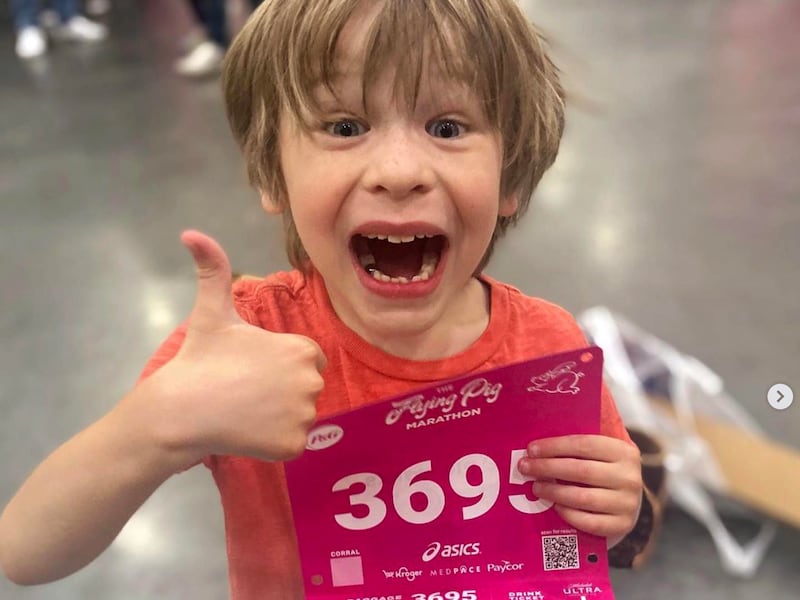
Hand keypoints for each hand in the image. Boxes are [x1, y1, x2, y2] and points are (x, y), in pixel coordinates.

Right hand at [131, 230, 325, 466]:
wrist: (180, 410)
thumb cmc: (200, 359)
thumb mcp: (211, 311)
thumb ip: (213, 270)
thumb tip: (191, 233)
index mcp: (302, 350)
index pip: (308, 359)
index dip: (281, 365)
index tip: (253, 369)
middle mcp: (312, 382)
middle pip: (306, 388)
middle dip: (283, 391)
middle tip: (246, 392)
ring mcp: (304, 417)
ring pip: (300, 416)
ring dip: (279, 417)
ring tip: (246, 411)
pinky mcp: (293, 447)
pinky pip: (292, 443)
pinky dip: (275, 442)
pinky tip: (249, 432)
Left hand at [518, 435, 641, 545]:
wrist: (629, 499)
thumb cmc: (604, 470)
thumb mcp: (600, 453)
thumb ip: (576, 448)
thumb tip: (537, 448)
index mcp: (623, 451)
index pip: (584, 444)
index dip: (554, 446)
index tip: (531, 449)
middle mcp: (629, 477)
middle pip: (581, 470)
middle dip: (548, 468)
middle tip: (525, 468)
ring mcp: (627, 503)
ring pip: (583, 498)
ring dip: (554, 492)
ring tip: (536, 487)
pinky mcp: (622, 525)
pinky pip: (589, 522)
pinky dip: (568, 514)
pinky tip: (555, 507)